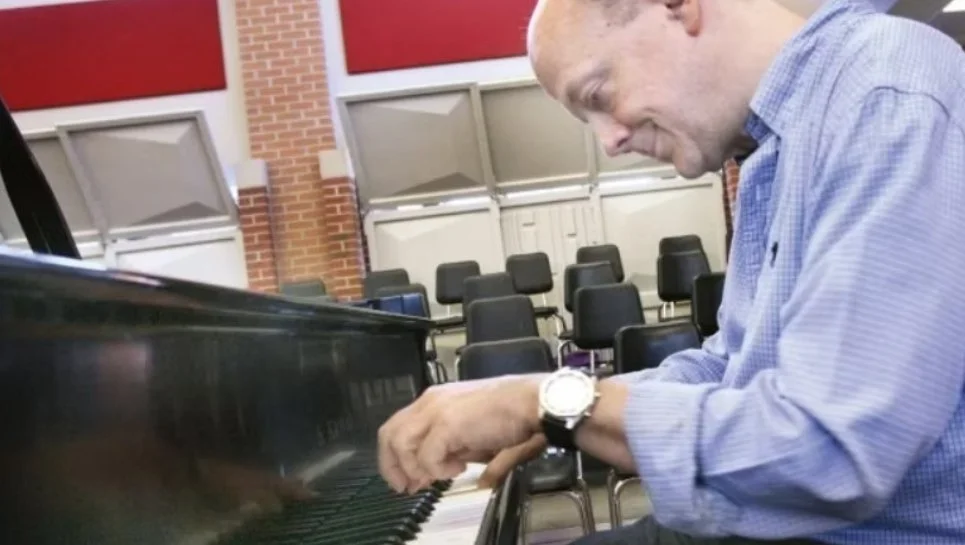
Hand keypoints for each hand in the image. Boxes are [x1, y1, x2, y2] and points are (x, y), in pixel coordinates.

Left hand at [378, 374, 546, 493]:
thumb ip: (458, 451)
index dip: (398, 457)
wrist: (532, 401)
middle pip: (388, 434)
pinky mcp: (446, 423)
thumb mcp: (477, 436)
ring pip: (399, 443)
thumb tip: (458, 477)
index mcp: (435, 401)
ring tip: (435, 477)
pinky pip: (426, 456)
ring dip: (414, 468)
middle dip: (393, 465)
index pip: (399, 427)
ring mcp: (436, 410)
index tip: (411, 479)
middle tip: (409, 486)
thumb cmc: (513, 416)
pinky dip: (437, 470)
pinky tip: (458, 469)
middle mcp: (430, 401)